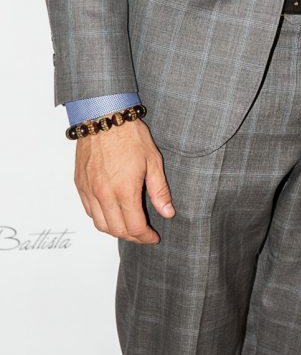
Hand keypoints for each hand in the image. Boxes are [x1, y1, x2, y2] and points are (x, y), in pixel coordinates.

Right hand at [74, 119, 174, 243]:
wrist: (103, 117)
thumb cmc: (130, 135)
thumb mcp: (153, 161)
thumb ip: (159, 190)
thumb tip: (168, 213)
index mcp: (124, 191)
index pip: (134, 227)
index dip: (145, 237)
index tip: (153, 237)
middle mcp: (103, 195)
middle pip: (116, 230)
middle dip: (132, 236)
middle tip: (143, 234)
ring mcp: (89, 191)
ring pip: (100, 224)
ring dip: (115, 230)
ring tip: (129, 226)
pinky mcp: (80, 185)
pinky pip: (89, 211)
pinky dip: (101, 218)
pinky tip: (112, 213)